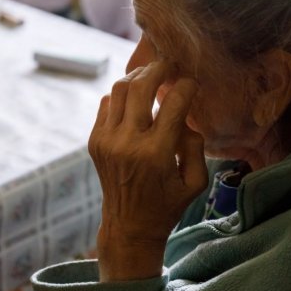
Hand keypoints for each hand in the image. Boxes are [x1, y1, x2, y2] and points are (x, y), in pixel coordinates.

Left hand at [89, 62, 207, 280]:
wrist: (128, 225)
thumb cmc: (167, 204)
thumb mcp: (195, 182)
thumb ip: (195, 145)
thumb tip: (182, 116)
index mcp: (156, 154)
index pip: (174, 103)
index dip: (187, 86)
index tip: (192, 84)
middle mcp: (128, 143)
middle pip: (141, 86)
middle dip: (159, 68)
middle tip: (170, 65)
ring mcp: (107, 141)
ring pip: (120, 89)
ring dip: (138, 76)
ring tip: (152, 76)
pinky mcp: (95, 141)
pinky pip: (107, 103)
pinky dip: (122, 95)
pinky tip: (135, 99)